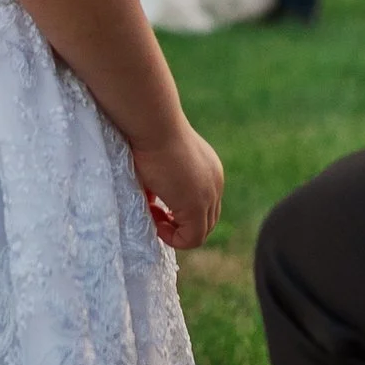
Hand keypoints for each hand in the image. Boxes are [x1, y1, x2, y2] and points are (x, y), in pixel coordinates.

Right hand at [131, 116, 223, 250]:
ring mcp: (209, 195)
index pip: (204, 204)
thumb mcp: (159, 163)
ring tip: (153, 216)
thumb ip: (160, 184)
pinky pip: (192, 239)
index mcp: (208, 170)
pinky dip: (173, 238)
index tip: (155, 203)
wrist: (154, 125)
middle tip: (154, 213)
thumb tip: (149, 202)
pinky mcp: (197, 206)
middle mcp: (215, 183)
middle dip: (180, 224)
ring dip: (176, 231)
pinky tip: (155, 221)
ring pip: (201, 231)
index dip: (180, 212)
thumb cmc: (150, 136)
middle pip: (207, 220)